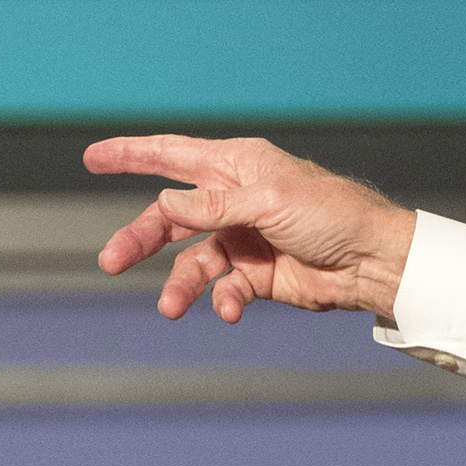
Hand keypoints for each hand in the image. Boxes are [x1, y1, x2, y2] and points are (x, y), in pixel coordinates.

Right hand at [86, 135, 417, 322]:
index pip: (172, 154)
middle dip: (139, 238)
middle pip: (171, 216)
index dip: (130, 154)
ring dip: (179, 285)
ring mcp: (243, 239)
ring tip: (170, 308)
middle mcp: (234, 200)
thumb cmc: (332, 215)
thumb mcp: (269, 202)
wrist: (373, 262)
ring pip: (192, 261)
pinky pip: (224, 288)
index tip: (92, 157)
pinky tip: (229, 311)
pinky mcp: (256, 275)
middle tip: (109, 260)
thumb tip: (165, 202)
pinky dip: (221, 301)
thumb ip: (214, 205)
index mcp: (236, 166)